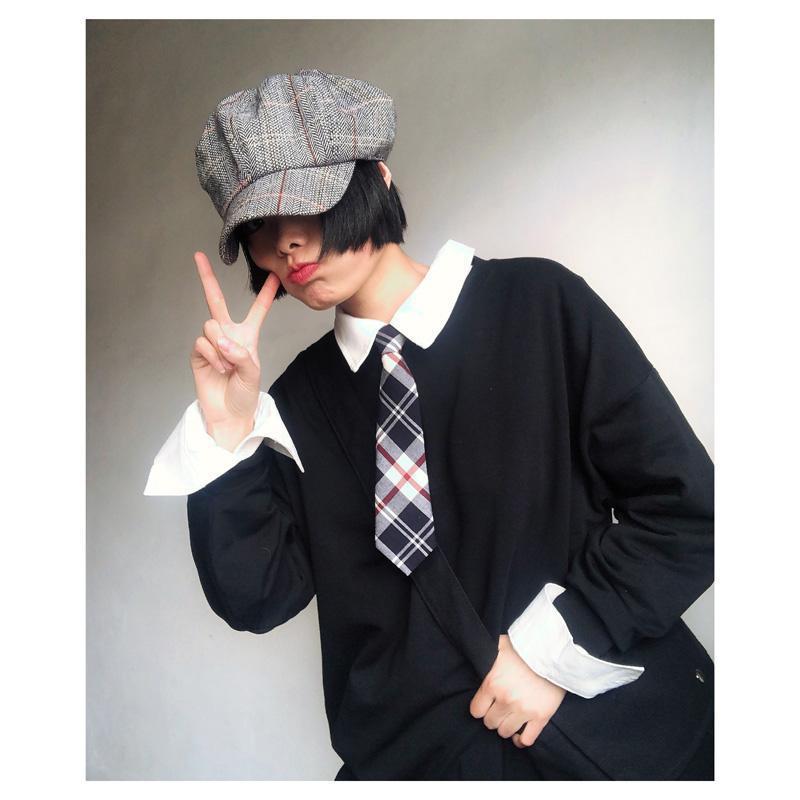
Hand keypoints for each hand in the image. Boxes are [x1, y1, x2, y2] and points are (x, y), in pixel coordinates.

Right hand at [189, 251, 280, 447]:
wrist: (229, 414)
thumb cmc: (245, 394)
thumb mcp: (253, 373)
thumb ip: (241, 354)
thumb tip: (222, 340)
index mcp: (247, 336)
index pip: (257, 310)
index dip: (265, 294)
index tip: (273, 274)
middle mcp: (228, 334)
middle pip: (216, 301)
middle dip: (207, 278)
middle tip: (198, 256)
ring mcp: (211, 343)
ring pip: (211, 325)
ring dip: (221, 346)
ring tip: (228, 366)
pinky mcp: (198, 353)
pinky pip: (202, 343)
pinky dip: (213, 356)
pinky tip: (219, 370)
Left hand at [469, 634, 566, 748]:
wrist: (553, 651)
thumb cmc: (523, 646)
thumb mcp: (498, 646)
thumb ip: (485, 655)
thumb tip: (476, 655)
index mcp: (492, 683)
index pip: (476, 711)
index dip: (480, 708)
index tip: (486, 704)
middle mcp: (506, 699)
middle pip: (490, 723)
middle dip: (493, 716)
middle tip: (499, 709)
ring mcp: (524, 710)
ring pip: (505, 732)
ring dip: (506, 726)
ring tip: (509, 717)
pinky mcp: (541, 716)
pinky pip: (527, 740)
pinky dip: (521, 740)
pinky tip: (519, 733)